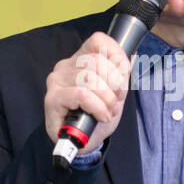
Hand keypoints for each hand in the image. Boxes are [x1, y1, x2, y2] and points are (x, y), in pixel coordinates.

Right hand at [44, 32, 130, 154]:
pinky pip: (81, 95)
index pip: (98, 41)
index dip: (116, 55)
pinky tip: (101, 116)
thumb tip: (131, 56)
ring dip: (107, 98)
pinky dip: (97, 107)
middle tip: (116, 101)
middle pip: (97, 61)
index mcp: (80, 59)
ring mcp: (57, 82)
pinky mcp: (52, 99)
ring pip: (89, 78)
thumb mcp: (114, 92)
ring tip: (108, 110)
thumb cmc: (96, 115)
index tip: (124, 74)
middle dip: (115, 83)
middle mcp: (65, 66)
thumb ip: (120, 74)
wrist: (83, 142)